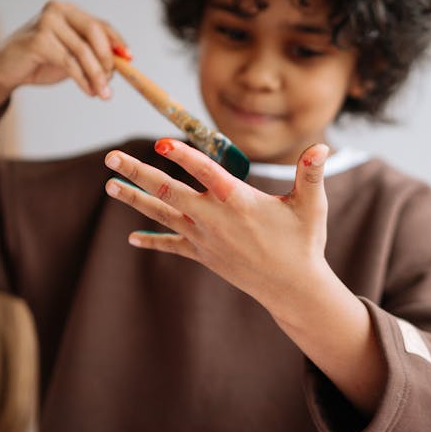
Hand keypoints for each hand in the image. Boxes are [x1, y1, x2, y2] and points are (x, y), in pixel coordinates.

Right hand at [0, 0, 127, 100]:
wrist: (4, 69)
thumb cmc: (39, 61)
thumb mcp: (70, 55)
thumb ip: (92, 54)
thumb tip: (120, 65)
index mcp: (68, 11)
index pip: (101, 25)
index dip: (117, 42)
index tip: (129, 59)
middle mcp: (58, 10)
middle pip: (95, 33)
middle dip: (108, 60)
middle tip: (111, 82)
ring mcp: (46, 23)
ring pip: (83, 51)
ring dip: (97, 75)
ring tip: (103, 93)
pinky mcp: (38, 40)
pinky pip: (70, 62)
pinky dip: (83, 79)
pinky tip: (89, 91)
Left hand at [105, 138, 387, 414]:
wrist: (292, 289)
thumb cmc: (304, 243)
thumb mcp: (311, 205)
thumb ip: (311, 173)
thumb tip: (321, 146)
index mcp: (237, 201)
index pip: (206, 172)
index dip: (184, 156)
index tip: (161, 142)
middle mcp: (214, 218)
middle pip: (168, 190)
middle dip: (137, 172)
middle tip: (110, 157)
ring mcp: (204, 238)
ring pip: (162, 214)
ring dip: (133, 199)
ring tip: (109, 186)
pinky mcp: (203, 255)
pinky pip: (172, 246)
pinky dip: (152, 241)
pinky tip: (132, 239)